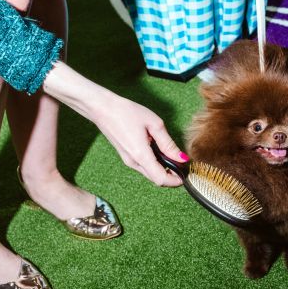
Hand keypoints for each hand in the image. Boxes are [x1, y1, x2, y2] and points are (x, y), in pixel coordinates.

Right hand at [42, 61, 187, 186]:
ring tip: (172, 155)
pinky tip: (159, 150)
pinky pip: (144, 166)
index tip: (185, 174)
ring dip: (163, 169)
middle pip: (156, 179)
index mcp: (141, 155)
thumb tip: (182, 158)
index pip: (161, 179)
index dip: (175, 181)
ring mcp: (128, 161)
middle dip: (171, 176)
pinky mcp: (126, 156)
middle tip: (182, 164)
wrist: (102, 108)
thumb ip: (168, 143)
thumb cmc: (127, 112)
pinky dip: (154, 164)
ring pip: (150, 173)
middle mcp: (133, 162)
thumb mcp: (154, 124)